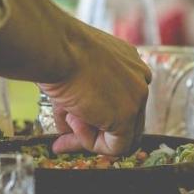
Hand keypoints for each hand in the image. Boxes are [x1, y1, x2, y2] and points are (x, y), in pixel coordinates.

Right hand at [40, 22, 149, 155]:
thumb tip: (69, 124)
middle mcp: (139, 78)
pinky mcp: (127, 116)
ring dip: (87, 136)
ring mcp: (137, 97)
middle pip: (123, 120)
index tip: (71, 121)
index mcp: (128, 62)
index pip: (122, 100)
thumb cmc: (57, 52)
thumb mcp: (74, 72)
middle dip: (92, 133)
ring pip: (120, 136)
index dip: (97, 115)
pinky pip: (114, 146)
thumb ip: (80, 99)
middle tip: (63, 139)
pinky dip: (89, 142)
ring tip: (64, 120)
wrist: (55, 47)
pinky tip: (73, 120)